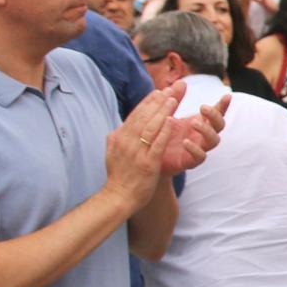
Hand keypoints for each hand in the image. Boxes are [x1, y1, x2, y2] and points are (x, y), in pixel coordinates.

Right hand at [103, 86, 183, 210]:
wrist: (118, 197)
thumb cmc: (119, 176)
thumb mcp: (113, 152)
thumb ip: (118, 138)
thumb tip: (119, 127)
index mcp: (118, 138)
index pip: (135, 115)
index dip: (147, 102)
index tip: (158, 91)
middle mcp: (126, 142)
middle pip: (143, 117)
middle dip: (157, 102)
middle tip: (169, 89)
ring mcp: (136, 152)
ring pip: (150, 127)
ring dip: (162, 111)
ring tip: (173, 99)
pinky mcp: (147, 163)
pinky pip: (156, 144)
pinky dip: (163, 131)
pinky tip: (172, 121)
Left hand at [157, 94, 228, 174]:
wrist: (149, 156)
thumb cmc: (161, 133)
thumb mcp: (166, 114)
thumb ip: (174, 99)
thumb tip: (181, 81)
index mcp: (200, 122)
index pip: (216, 112)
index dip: (223, 105)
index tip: (227, 95)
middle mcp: (202, 135)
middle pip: (220, 125)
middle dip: (215, 115)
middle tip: (203, 107)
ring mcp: (199, 148)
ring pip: (214, 141)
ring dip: (206, 130)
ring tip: (194, 122)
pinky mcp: (190, 161)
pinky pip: (200, 157)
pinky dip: (195, 149)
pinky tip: (185, 141)